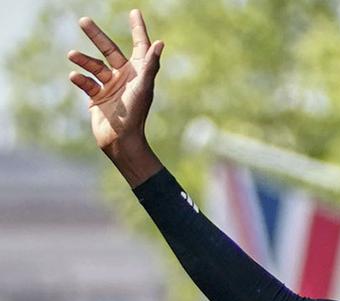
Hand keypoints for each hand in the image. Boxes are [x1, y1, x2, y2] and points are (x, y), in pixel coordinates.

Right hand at [68, 10, 163, 185]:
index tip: (135, 12)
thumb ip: (149, 65)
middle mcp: (125, 77)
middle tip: (83, 20)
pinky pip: (86, 82)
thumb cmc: (135, 114)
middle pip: (109, 50)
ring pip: (93, 66)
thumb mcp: (142, 87)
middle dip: (97, 36)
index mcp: (139, 73)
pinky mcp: (97, 97)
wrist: (121, 141)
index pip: (140, 46)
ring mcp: (110, 86)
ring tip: (72, 54)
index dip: (138, 29)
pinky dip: (79, 78)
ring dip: (83, 60)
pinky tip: (74, 76)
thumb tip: (160, 43)